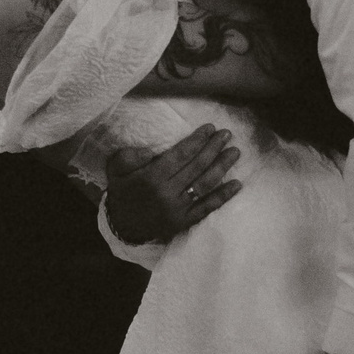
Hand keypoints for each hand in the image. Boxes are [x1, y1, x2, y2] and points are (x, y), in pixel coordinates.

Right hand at [103, 125, 241, 246]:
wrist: (122, 225)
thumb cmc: (122, 191)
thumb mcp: (116, 169)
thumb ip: (130, 156)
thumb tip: (151, 151)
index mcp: (151, 177)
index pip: (180, 155)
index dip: (197, 140)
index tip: (210, 127)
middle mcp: (167, 193)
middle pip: (196, 166)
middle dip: (213, 148)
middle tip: (227, 134)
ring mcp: (177, 209)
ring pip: (205, 185)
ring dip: (222, 167)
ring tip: (234, 152)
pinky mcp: (184, 222)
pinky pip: (207, 208)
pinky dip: (223, 196)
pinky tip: (237, 184)